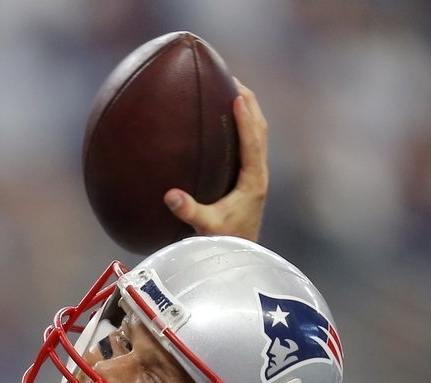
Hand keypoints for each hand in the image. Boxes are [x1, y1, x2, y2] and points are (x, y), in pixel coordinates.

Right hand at [164, 79, 268, 241]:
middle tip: (232, 79)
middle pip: (260, 130)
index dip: (245, 120)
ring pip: (257, 134)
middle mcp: (258, 175)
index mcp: (253, 183)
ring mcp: (256, 176)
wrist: (241, 256)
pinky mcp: (250, 179)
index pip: (252, 144)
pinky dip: (241, 126)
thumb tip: (169, 195)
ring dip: (248, 110)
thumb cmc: (224, 243)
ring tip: (231, 89)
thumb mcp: (205, 228)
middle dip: (249, 103)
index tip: (236, 96)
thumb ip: (189, 211)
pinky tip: (225, 120)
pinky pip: (249, 144)